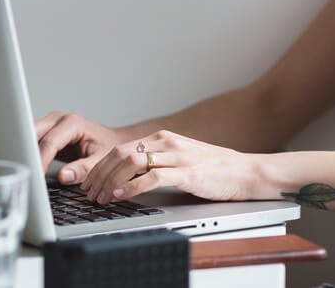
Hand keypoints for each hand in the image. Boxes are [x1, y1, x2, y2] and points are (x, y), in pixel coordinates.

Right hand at [35, 112, 132, 184]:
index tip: (36, 175)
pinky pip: (33, 142)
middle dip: (28, 155)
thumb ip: (83, 169)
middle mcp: (59, 119)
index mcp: (72, 123)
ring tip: (26, 172)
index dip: (41, 160)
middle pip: (33, 135)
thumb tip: (63, 176)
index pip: (50, 142)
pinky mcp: (47, 132)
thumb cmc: (109, 147)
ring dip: (26, 154)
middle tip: (26, 174)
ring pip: (29, 137)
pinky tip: (30, 167)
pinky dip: (30, 154)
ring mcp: (51, 124)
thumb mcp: (100, 159)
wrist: (112, 141)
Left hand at [80, 130, 258, 203]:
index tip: (89, 181)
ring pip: (132, 162)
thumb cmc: (214, 169)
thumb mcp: (180, 159)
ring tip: (101, 196)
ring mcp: (178, 156)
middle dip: (100, 174)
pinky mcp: (188, 173)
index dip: (101, 166)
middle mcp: (167, 143)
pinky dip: (132, 187)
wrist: (246, 172)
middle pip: (121, 153)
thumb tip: (129, 176)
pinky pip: (152, 177)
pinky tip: (121, 196)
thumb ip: (157, 163)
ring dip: (111, 180)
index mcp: (163, 138)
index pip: (122, 148)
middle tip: (89, 191)